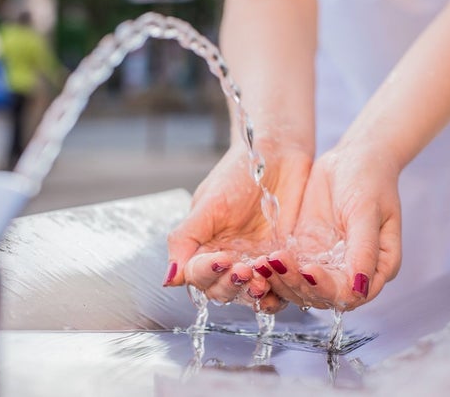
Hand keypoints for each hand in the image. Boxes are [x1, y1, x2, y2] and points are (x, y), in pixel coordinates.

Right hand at [164, 141, 311, 312]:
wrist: (277, 155)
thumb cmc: (238, 173)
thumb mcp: (208, 203)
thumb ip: (185, 239)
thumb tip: (168, 279)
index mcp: (203, 246)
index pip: (197, 275)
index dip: (207, 273)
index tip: (222, 259)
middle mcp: (226, 259)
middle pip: (220, 290)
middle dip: (230, 286)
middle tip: (244, 270)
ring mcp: (254, 262)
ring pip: (247, 294)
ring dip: (252, 293)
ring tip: (262, 281)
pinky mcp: (281, 263)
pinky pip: (278, 289)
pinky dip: (278, 294)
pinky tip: (280, 288)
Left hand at [269, 144, 401, 310]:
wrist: (352, 157)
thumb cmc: (369, 180)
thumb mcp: (367, 212)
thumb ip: (364, 251)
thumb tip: (359, 288)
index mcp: (376, 269)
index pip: (349, 294)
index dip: (326, 288)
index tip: (308, 269)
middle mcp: (350, 273)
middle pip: (320, 295)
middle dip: (296, 284)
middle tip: (275, 263)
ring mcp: (325, 263)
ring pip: (300, 286)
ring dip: (280, 280)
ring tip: (262, 263)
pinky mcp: (305, 252)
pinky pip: (288, 269)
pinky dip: (274, 269)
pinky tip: (258, 260)